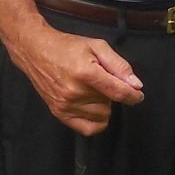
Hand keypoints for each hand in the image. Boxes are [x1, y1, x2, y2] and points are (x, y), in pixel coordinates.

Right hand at [19, 26, 144, 134]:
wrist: (36, 51)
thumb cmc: (67, 47)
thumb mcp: (97, 46)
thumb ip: (119, 65)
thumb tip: (135, 85)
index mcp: (85, 73)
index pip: (119, 92)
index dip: (133, 95)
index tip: (137, 95)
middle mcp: (74, 92)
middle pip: (110, 104)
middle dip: (111, 93)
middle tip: (99, 80)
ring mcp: (65, 105)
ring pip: (101, 115)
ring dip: (101, 104)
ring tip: (90, 89)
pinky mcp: (59, 113)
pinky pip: (88, 129)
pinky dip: (96, 121)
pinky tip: (91, 107)